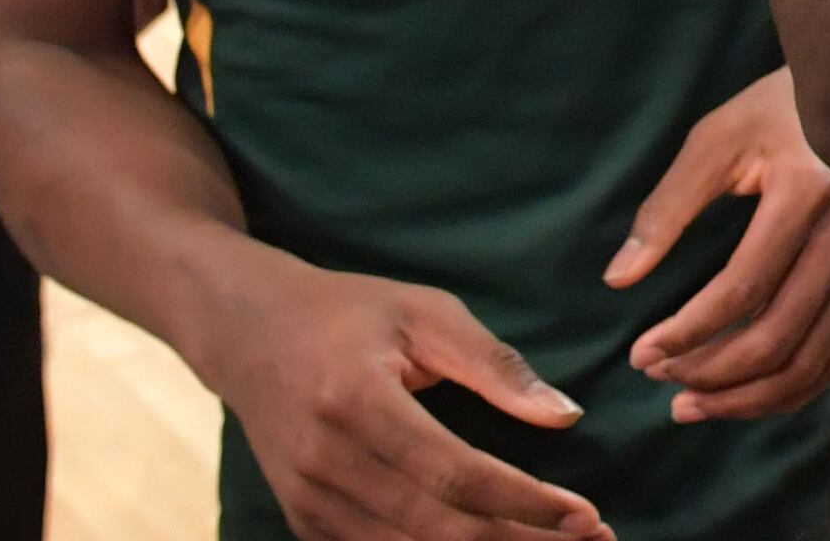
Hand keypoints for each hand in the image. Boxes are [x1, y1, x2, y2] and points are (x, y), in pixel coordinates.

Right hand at [199, 257, 607, 540]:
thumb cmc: (346, 311)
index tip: (585, 517)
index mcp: (358, 401)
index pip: (456, 474)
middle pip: (439, 528)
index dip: (526, 503)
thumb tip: (566, 415)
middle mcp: (326, 461)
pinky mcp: (304, 520)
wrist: (244, 331)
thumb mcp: (424, 312)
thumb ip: (495, 365)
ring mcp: (308, 500)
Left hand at [608, 69, 829, 423]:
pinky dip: (789, 391)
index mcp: (807, 193)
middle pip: (778, 338)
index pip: (742, 288)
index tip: (640, 354)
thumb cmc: (780, 110)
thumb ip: (667, 209)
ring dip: (747, 398)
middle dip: (710, 373)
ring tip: (691, 405)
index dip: (686, 332)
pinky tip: (743, 396)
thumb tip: (619, 278)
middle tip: (658, 379)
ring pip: (812, 363)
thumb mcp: (716, 139)